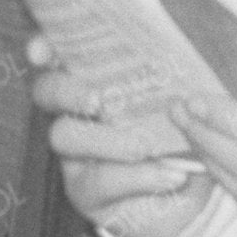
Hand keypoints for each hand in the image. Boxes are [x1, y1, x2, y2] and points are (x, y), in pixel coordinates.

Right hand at [23, 34, 213, 236]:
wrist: (195, 188)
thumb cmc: (181, 130)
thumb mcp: (180, 97)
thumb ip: (168, 72)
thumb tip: (170, 45)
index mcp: (93, 79)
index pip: (56, 54)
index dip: (42, 48)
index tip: (40, 52)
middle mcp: (73, 112)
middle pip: (46, 91)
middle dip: (67, 91)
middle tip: (97, 100)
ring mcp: (72, 154)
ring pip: (64, 136)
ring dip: (107, 140)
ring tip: (147, 147)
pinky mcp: (85, 190)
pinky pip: (100, 180)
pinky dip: (140, 176)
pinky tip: (172, 175)